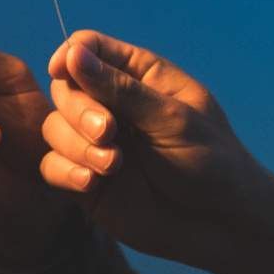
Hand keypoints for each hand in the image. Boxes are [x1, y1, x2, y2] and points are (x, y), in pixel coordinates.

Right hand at [39, 30, 265, 265]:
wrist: (221, 225)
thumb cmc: (212, 163)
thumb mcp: (172, 119)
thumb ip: (120, 89)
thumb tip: (71, 54)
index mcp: (139, 77)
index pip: (89, 48)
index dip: (70, 55)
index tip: (62, 71)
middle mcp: (111, 105)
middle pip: (65, 88)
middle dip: (79, 110)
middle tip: (108, 133)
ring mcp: (95, 142)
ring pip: (55, 127)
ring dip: (76, 145)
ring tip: (111, 165)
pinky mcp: (85, 177)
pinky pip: (52, 165)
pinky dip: (66, 171)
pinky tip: (92, 183)